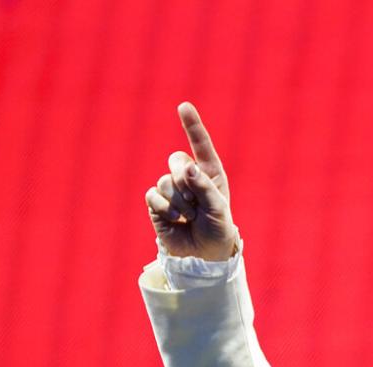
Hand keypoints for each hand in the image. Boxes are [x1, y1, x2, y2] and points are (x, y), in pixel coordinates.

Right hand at [145, 102, 236, 260]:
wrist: (202, 255)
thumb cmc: (217, 229)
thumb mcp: (218, 208)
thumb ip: (204, 186)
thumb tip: (187, 166)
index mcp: (209, 173)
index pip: (200, 145)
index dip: (191, 126)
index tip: (183, 106)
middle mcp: (189, 177)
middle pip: (176, 160)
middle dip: (185, 181)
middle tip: (197, 203)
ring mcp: (171, 189)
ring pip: (165, 180)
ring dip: (179, 201)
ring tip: (190, 216)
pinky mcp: (157, 203)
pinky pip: (154, 195)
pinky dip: (165, 208)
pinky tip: (176, 220)